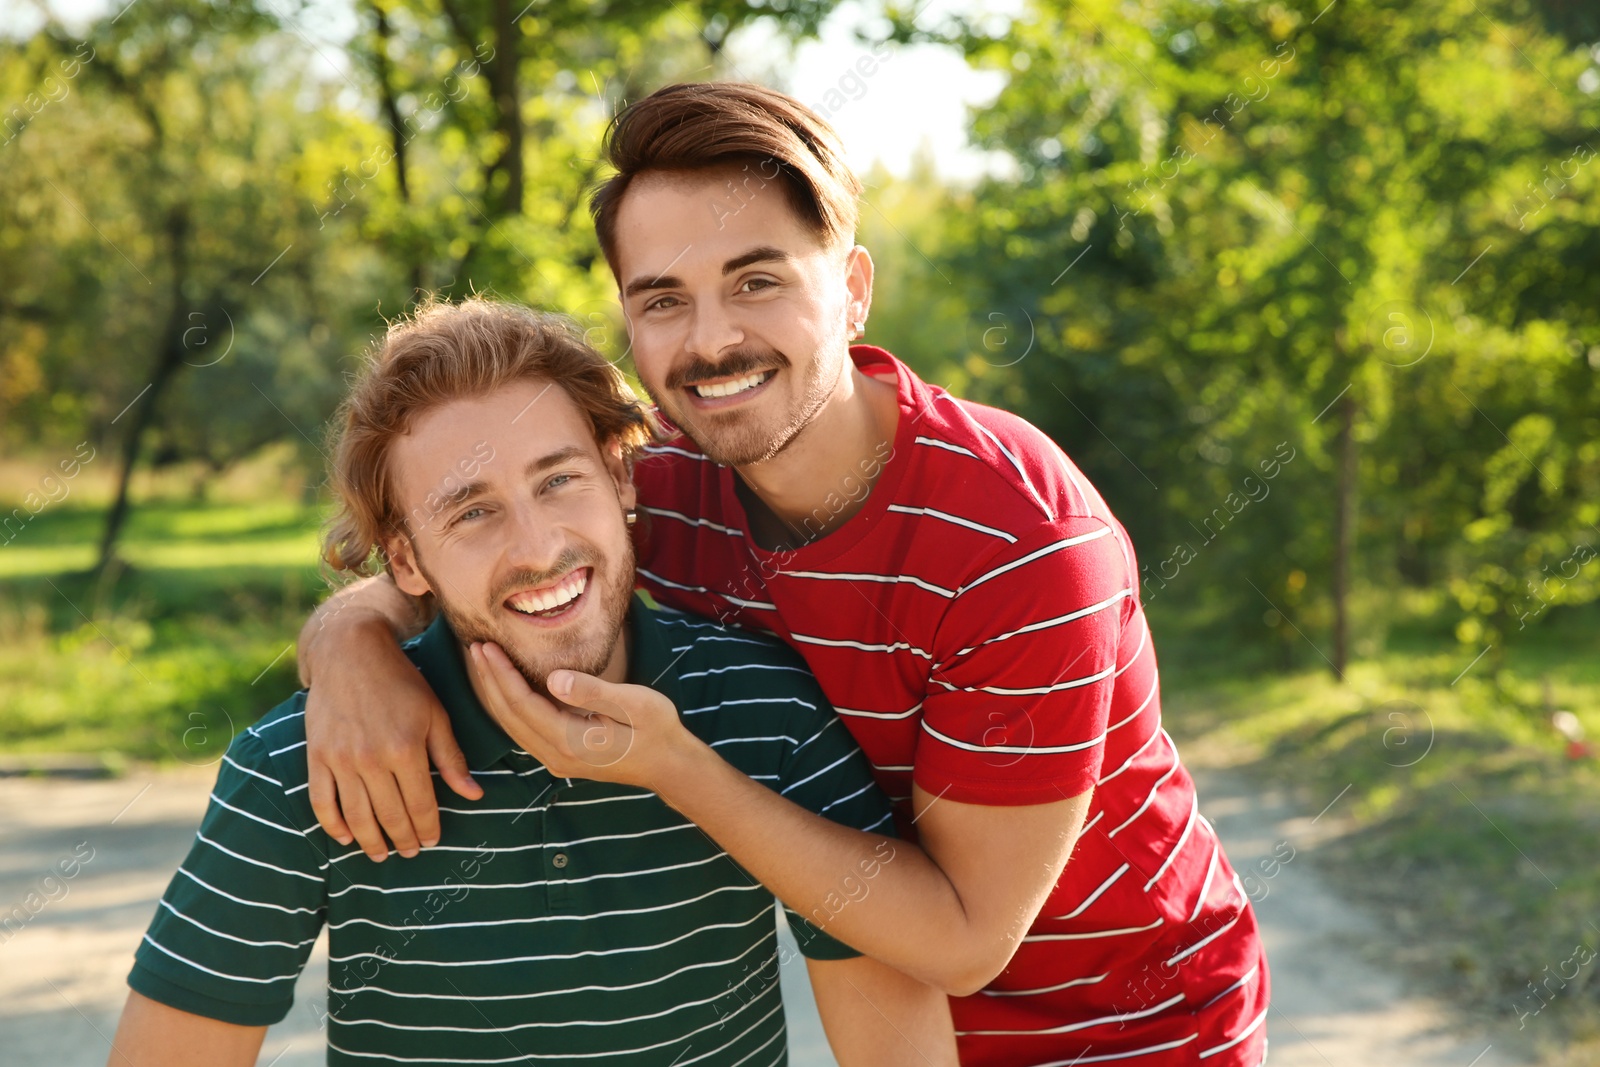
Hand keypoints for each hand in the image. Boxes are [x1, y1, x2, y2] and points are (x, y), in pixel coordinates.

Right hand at [305, 617, 482, 860]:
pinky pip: (322, 802)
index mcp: (406, 749)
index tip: (432, 842)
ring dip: (370, 842)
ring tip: (380, 855)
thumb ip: (452, 758)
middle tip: (409, 854)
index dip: (428, 828)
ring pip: (357, 817)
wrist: (351, 653)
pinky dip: (333, 825)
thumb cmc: (402, 682)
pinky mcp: (318, 756)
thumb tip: (474, 795)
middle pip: (389, 816)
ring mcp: (341, 759)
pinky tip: (345, 837)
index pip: (421, 805)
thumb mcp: (436, 714)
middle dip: (402, 840)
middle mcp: (372, 759)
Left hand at [468, 642, 702, 790]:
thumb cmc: (657, 730)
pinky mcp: (561, 757)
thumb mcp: (634, 704)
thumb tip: (553, 679)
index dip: (501, 674)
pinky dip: (509, 706)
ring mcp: (557, 760)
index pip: (523, 704)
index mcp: (571, 741)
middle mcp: (556, 755)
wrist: (670, 766)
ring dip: (495, 694)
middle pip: (509, 716)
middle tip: (474, 648)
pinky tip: (505, 688)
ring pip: (512, 726)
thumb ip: (593, 692)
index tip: (487, 647)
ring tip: (483, 664)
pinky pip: (524, 730)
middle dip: (489, 681)